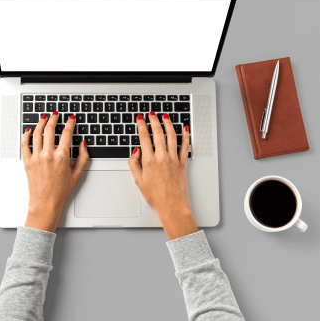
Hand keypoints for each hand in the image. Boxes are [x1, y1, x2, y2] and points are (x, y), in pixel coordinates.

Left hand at [21, 112, 88, 231]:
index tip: (71, 118)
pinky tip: (29, 130)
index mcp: (62, 157)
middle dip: (54, 119)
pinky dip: (26, 135)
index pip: (67, 133)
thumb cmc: (60, 191)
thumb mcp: (77, 174)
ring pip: (37, 134)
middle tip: (55, 115)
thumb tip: (83, 145)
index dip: (70, 123)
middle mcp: (48, 155)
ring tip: (44, 118)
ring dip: (41, 123)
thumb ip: (83, 158)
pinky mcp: (27, 161)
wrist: (45, 202)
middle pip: (50, 130)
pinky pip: (24, 144)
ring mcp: (36, 157)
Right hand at [128, 112, 197, 239]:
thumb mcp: (138, 180)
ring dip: (168, 124)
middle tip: (151, 114)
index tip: (140, 119)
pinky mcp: (182, 163)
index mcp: (149, 161)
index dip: (141, 125)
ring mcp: (173, 159)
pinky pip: (185, 146)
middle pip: (158, 133)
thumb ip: (133, 163)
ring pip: (172, 136)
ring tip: (165, 116)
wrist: (171, 205)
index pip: (144, 137)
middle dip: (154, 120)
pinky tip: (184, 129)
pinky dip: (186, 136)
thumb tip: (135, 151)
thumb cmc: (155, 196)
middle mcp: (162, 158)